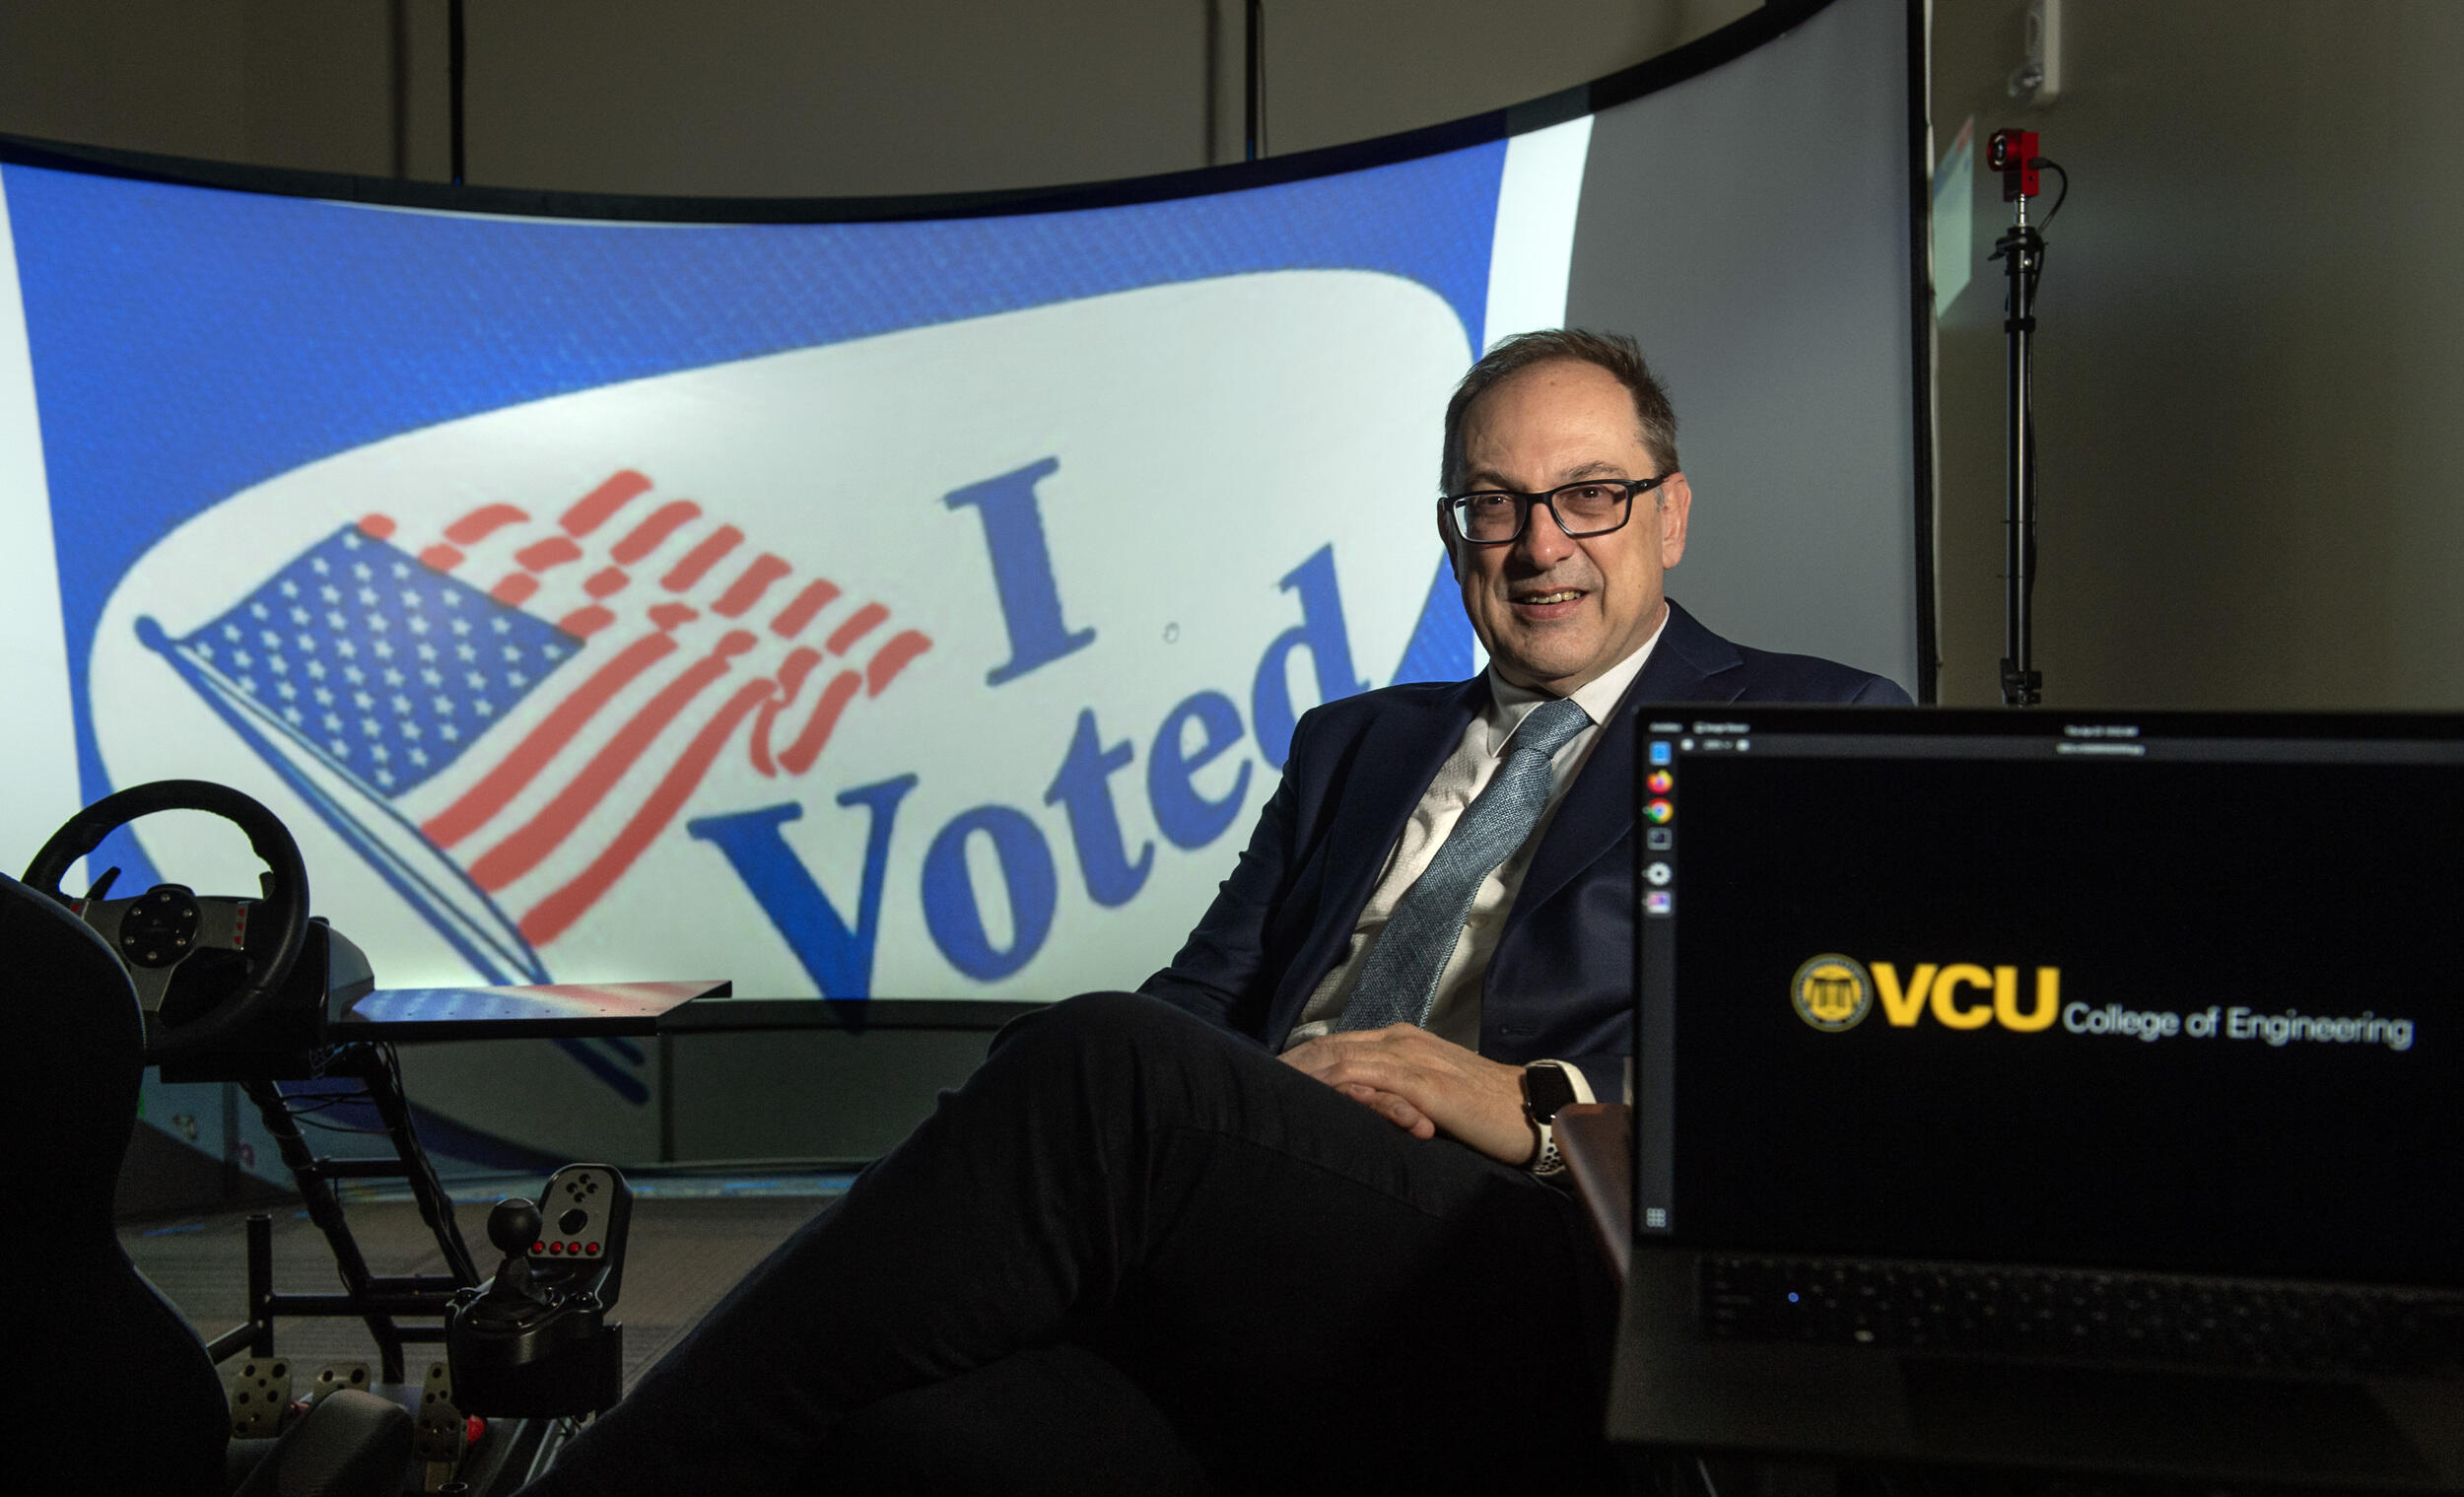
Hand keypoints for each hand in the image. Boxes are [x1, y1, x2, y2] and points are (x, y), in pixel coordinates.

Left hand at [1280, 1025, 1534, 1165]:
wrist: (1529, 1109)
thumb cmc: (1480, 1109)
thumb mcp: (1427, 1093)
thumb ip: (1392, 1090)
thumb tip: (1355, 1104)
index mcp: (1399, 1041)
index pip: (1335, 1046)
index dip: (1297, 1062)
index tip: (1264, 1080)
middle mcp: (1400, 1041)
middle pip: (1329, 1048)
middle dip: (1289, 1068)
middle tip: (1251, 1088)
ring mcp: (1412, 1060)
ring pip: (1343, 1060)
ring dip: (1304, 1077)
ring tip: (1270, 1094)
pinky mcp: (1424, 1086)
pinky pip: (1372, 1081)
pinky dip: (1340, 1088)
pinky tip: (1315, 1099)